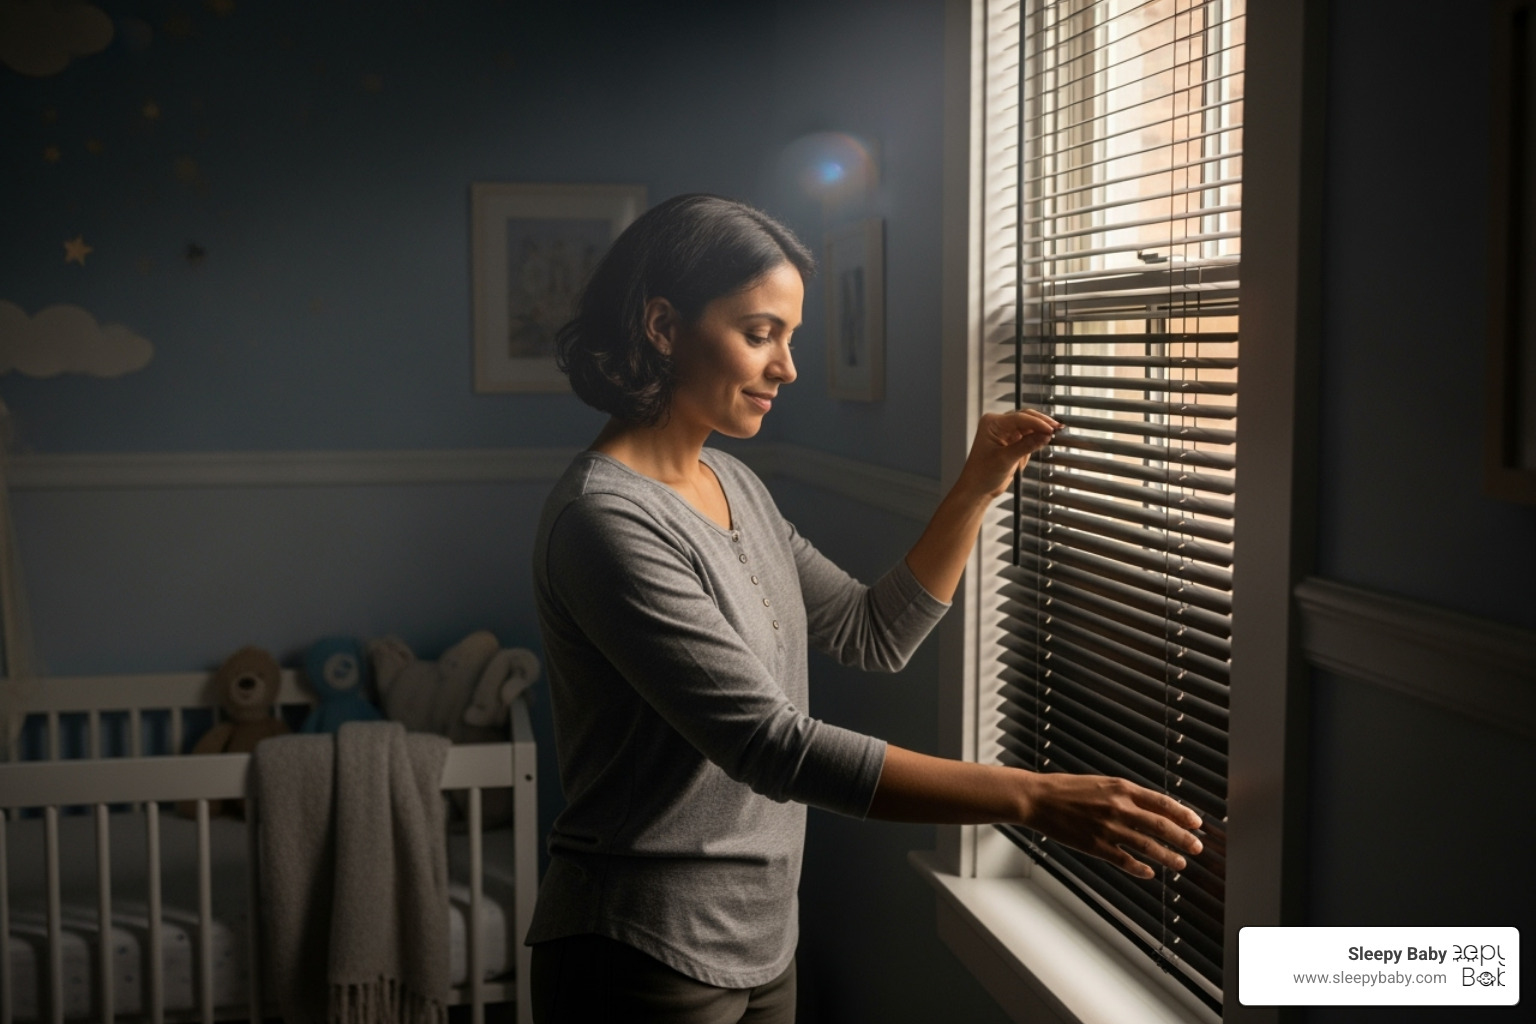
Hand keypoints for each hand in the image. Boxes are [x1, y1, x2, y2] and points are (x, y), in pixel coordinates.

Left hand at [958, 409, 1059, 499]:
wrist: (977, 489)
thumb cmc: (983, 474)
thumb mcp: (1006, 459)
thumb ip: (1027, 445)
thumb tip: (1046, 435)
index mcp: (992, 423)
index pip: (1020, 418)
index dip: (1038, 423)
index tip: (1052, 430)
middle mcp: (998, 424)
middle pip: (1026, 417)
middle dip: (1042, 423)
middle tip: (1058, 428)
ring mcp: (1005, 433)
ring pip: (1029, 426)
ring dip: (1041, 430)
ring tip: (1056, 433)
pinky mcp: (1012, 442)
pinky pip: (1028, 436)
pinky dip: (1037, 438)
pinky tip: (1046, 439)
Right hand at [1019, 771, 1203, 878]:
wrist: (1038, 799)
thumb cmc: (1068, 789)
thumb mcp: (1102, 783)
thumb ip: (1126, 794)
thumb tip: (1153, 807)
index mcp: (1121, 788)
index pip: (1162, 802)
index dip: (1183, 814)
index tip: (1198, 824)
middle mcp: (1119, 807)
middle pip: (1160, 826)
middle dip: (1183, 839)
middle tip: (1197, 848)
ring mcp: (1108, 828)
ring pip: (1147, 846)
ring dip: (1168, 857)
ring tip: (1180, 865)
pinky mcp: (1095, 846)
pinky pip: (1125, 861)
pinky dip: (1140, 868)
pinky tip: (1149, 872)